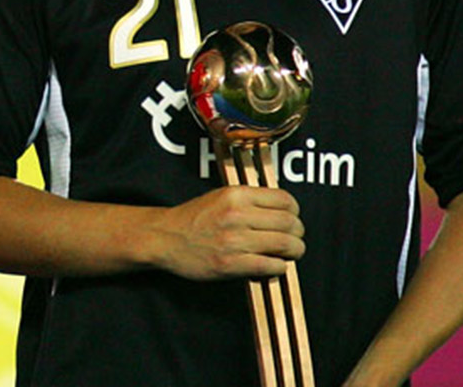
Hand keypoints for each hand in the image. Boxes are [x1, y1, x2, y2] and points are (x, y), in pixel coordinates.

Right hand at [152, 184, 304, 280]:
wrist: (165, 238)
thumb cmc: (194, 218)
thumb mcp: (220, 196)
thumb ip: (250, 200)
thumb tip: (284, 210)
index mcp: (236, 195)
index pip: (286, 200)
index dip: (295, 212)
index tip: (292, 219)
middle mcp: (237, 215)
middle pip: (290, 224)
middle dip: (297, 235)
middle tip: (293, 240)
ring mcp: (234, 240)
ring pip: (286, 245)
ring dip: (293, 252)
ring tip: (288, 254)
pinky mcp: (231, 263)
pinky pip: (272, 266)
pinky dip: (279, 268)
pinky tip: (272, 265)